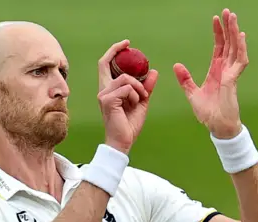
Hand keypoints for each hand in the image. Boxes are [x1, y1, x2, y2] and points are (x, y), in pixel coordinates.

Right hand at [97, 40, 158, 154]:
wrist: (124, 141)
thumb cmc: (129, 124)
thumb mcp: (141, 102)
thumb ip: (146, 87)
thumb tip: (154, 71)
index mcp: (109, 89)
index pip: (105, 64)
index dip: (114, 50)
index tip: (127, 43)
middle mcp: (103, 89)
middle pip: (111, 66)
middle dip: (125, 62)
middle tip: (135, 63)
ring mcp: (103, 95)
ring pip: (125, 78)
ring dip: (138, 87)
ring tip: (141, 99)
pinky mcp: (107, 100)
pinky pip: (126, 88)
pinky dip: (135, 94)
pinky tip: (135, 104)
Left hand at [173, 8, 248, 138]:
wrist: (217, 126)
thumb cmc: (208, 113)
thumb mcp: (192, 94)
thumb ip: (185, 80)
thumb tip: (176, 65)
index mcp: (216, 71)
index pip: (219, 48)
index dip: (218, 33)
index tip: (216, 20)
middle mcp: (225, 70)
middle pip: (229, 44)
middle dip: (228, 27)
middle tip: (226, 11)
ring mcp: (231, 74)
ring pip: (235, 48)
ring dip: (234, 33)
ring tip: (232, 18)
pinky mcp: (233, 80)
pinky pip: (240, 61)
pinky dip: (241, 48)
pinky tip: (240, 36)